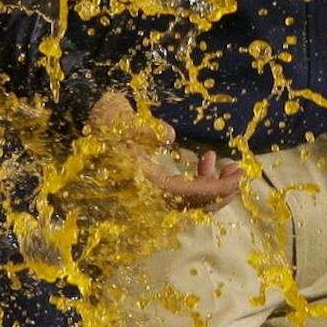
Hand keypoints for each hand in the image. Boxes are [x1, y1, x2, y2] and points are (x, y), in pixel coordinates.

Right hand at [92, 92, 241, 209]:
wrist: (86, 125)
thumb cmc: (104, 120)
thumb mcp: (119, 119)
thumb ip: (143, 129)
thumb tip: (170, 136)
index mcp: (142, 182)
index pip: (187, 194)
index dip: (215, 188)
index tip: (239, 178)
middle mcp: (148, 194)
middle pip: (193, 206)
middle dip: (221, 191)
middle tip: (240, 170)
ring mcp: (152, 192)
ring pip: (190, 202)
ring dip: (213, 186)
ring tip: (226, 163)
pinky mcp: (154, 186)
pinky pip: (183, 193)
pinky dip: (198, 180)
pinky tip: (205, 159)